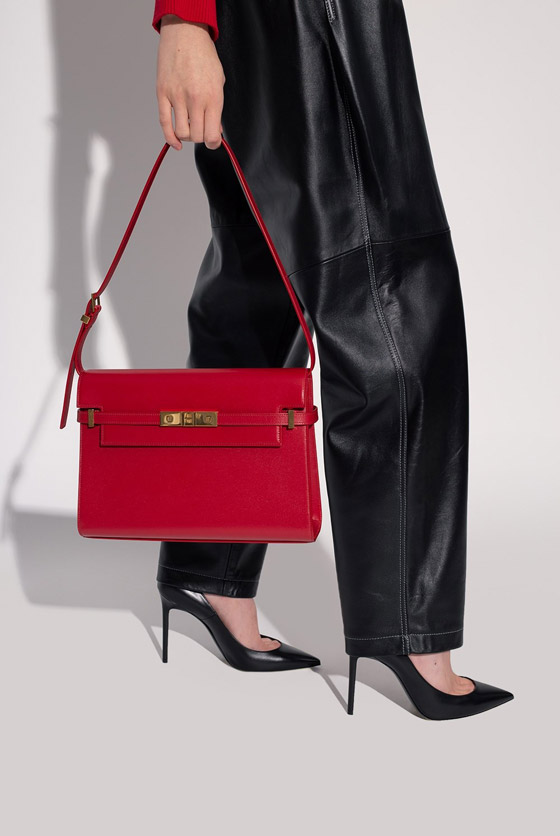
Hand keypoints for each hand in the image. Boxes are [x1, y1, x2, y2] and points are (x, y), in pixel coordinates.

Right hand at [156, 16, 224, 149]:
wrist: (185, 32)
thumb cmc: (204, 55)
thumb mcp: (219, 80)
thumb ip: (217, 106)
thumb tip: (215, 128)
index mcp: (212, 97)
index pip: (213, 135)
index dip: (214, 143)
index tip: (213, 141)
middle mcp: (195, 99)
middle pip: (197, 136)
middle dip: (200, 137)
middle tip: (201, 129)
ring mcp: (177, 96)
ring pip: (182, 133)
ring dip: (186, 136)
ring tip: (189, 127)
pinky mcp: (162, 93)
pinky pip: (164, 123)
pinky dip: (170, 138)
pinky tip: (175, 143)